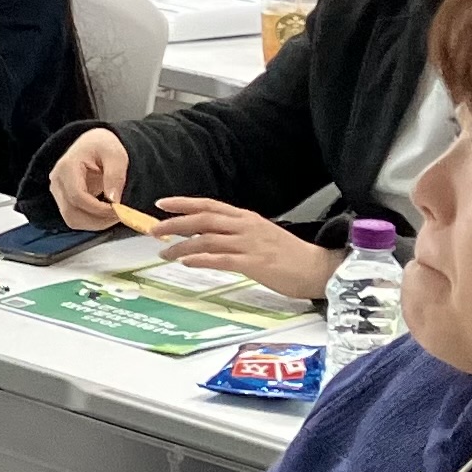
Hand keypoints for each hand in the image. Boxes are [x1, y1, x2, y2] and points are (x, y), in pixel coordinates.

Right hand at [46, 130, 131, 226]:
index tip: (119, 210)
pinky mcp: (63, 200)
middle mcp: (57, 181)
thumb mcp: (116, 154)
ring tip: (115, 214)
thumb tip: (114, 200)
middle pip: (71, 213)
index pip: (78, 197)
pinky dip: (92, 221)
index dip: (99, 209)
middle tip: (120, 215)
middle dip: (98, 220)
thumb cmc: (103, 146)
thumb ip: (115, 175)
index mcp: (66, 167)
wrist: (94, 144)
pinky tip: (106, 212)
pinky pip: (75, 218)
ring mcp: (58, 192)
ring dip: (95, 223)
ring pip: (72, 220)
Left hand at [150, 195, 346, 297]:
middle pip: (203, 219)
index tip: (161, 203)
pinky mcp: (255, 263)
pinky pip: (222, 259)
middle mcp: (245, 226)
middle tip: (153, 230)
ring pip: (208, 238)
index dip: (183, 203)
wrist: (317, 268)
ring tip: (164, 252)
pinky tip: (186, 261)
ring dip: (181, 245)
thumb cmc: (288, 255)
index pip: (209, 205)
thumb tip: (209, 234)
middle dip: (175, 223)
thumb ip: (236, 232)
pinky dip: (201, 259)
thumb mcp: (259, 235)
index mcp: (246, 218)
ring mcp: (250, 244)